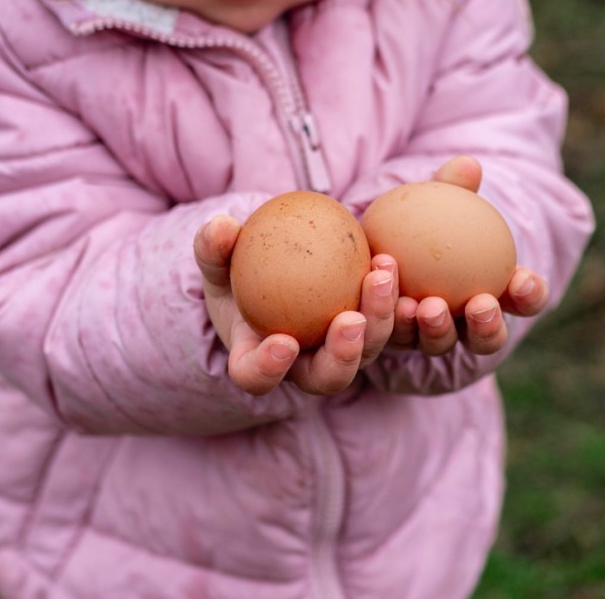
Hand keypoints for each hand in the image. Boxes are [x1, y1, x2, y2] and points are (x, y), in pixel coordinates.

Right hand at [193, 214, 398, 395]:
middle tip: (352, 320)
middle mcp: (303, 366)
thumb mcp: (218, 257)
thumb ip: (214, 247)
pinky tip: (388, 260)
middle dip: (343, 355)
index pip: (257, 377)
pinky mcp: (367, 330)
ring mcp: (340, 351)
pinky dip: (390, 295)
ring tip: (380, 277)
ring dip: (379, 319)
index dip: (269, 369)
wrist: (272, 269)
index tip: (283, 342)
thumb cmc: (235, 268)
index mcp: (256, 359)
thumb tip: (220, 226)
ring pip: (366, 350)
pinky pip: (385, 319)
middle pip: (328, 377)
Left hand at [386, 156, 550, 355]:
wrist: (380, 239)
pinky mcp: (394, 339)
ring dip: (437, 329)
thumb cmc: (427, 217)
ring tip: (426, 307)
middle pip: (488, 338)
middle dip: (488, 328)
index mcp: (497, 293)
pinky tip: (387, 298)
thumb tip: (467, 164)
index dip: (531, 295)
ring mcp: (432, 336)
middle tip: (480, 304)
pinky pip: (395, 334)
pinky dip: (392, 316)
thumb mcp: (439, 200)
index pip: (526, 299)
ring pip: (441, 343)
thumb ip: (454, 188)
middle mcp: (468, 325)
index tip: (523, 279)